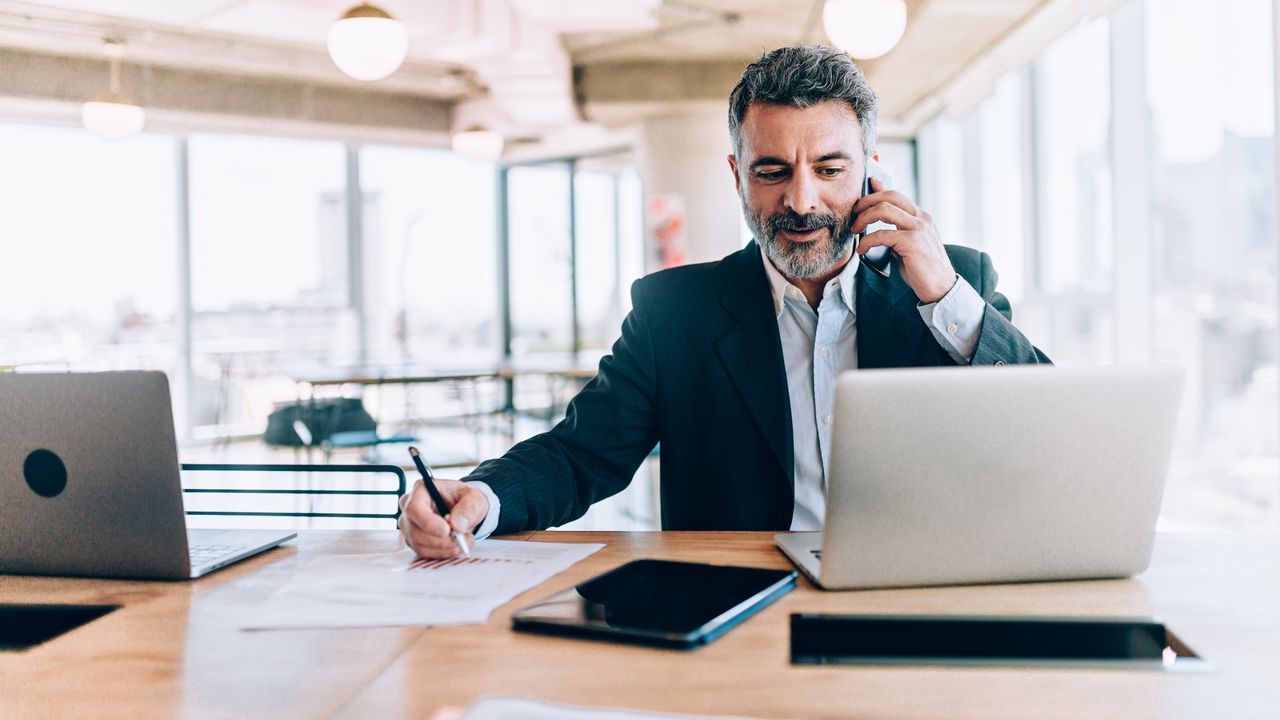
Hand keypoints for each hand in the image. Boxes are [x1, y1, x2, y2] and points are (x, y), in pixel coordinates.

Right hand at [398, 478, 489, 558]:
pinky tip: (454, 546)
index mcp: (422, 489)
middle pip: (415, 530)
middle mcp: (410, 506)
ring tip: (462, 541)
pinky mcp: (414, 539)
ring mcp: (409, 524)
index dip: (428, 522)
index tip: (446, 531)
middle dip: (441, 540)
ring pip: (419, 544)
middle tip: (461, 538)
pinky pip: (423, 552)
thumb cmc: (465, 499)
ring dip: (444, 548)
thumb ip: (468, 508)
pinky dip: (442, 552)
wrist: (465, 510)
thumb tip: (456, 525)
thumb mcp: (475, 498)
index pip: (414, 508)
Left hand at [851, 176, 956, 302]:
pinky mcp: (912, 242)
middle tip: (854, 215)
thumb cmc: (922, 268)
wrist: (941, 288)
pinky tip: (862, 251)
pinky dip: (867, 242)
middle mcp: (921, 218)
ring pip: (883, 209)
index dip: (876, 191)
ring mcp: (918, 228)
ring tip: (855, 231)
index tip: (860, 199)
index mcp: (921, 217)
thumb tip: (881, 219)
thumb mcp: (908, 243)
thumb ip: (896, 229)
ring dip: (863, 218)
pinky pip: (882, 235)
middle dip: (866, 202)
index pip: (895, 195)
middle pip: (889, 196)